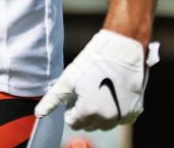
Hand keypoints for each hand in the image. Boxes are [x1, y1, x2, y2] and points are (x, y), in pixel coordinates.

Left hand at [34, 29, 159, 130]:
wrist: (123, 49)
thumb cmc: (93, 61)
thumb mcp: (68, 79)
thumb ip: (52, 100)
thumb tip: (38, 114)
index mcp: (89, 112)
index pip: (73, 122)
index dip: (71, 107)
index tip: (75, 93)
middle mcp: (107, 119)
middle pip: (89, 124)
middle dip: (84, 111)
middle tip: (87, 90)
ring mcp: (123, 117)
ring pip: (104, 123)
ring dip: (99, 113)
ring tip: (98, 90)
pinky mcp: (135, 112)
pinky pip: (119, 119)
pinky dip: (115, 111)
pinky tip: (112, 94)